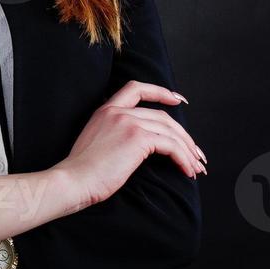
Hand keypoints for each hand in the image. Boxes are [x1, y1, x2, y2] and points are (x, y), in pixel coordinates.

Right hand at [53, 80, 206, 209]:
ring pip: (170, 131)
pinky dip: (183, 159)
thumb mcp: (96, 143)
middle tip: (196, 153)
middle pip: (162, 116)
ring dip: (188, 150)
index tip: (177, 100)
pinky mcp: (137, 138)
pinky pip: (171, 146)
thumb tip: (140, 146)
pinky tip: (187, 171)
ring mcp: (128, 122)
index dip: (160, 91)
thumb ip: (114, 134)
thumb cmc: (82, 172)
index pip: (136, 88)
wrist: (73, 180)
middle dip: (184, 136)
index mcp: (105, 110)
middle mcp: (118, 111)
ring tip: (196, 167)